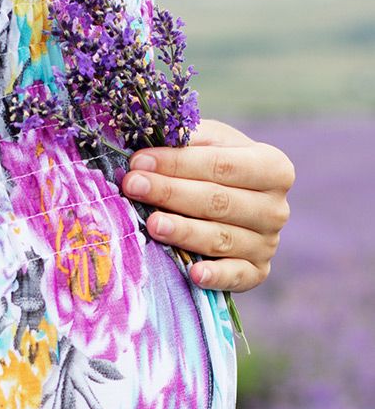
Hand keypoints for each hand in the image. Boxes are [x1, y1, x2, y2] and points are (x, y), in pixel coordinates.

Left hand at [120, 118, 295, 292]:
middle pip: (218, 201)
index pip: (222, 165)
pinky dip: (216, 276)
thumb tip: (151, 132)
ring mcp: (268, 243)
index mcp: (273, 168)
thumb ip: (188, 138)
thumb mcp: (208, 145)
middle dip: (171, 193)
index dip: (178, 163)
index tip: (139, 161)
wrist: (231, 206)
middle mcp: (275, 208)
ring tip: (151, 224)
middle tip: (133, 186)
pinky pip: (236, 276)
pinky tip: (194, 273)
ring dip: (183, 231)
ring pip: (220, 238)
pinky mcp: (257, 272)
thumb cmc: (213, 170)